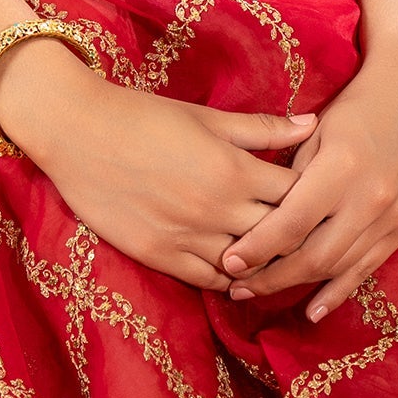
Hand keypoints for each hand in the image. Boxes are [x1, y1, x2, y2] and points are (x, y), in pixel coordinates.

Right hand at [0, 42, 313, 290]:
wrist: (78, 131)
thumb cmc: (144, 116)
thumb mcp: (207, 117)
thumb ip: (262, 128)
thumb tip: (313, 123)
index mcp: (234, 171)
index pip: (297, 198)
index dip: (314, 200)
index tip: (320, 200)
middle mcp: (217, 210)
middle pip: (280, 238)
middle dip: (297, 237)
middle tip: (308, 236)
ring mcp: (187, 237)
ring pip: (247, 267)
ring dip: (264, 265)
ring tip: (277, 259)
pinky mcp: (159, 255)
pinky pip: (209, 280)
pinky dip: (229, 279)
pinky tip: (238, 272)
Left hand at [218, 31, 397, 321]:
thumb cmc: (357, 105)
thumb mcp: (317, 131)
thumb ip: (291, 177)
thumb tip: (256, 218)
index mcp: (342, 168)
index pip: (290, 224)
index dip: (257, 249)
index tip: (228, 262)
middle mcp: (371, 198)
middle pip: (313, 256)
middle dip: (270, 277)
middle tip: (236, 286)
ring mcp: (393, 216)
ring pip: (338, 266)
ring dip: (297, 286)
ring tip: (260, 294)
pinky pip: (368, 268)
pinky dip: (339, 291)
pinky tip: (314, 310)